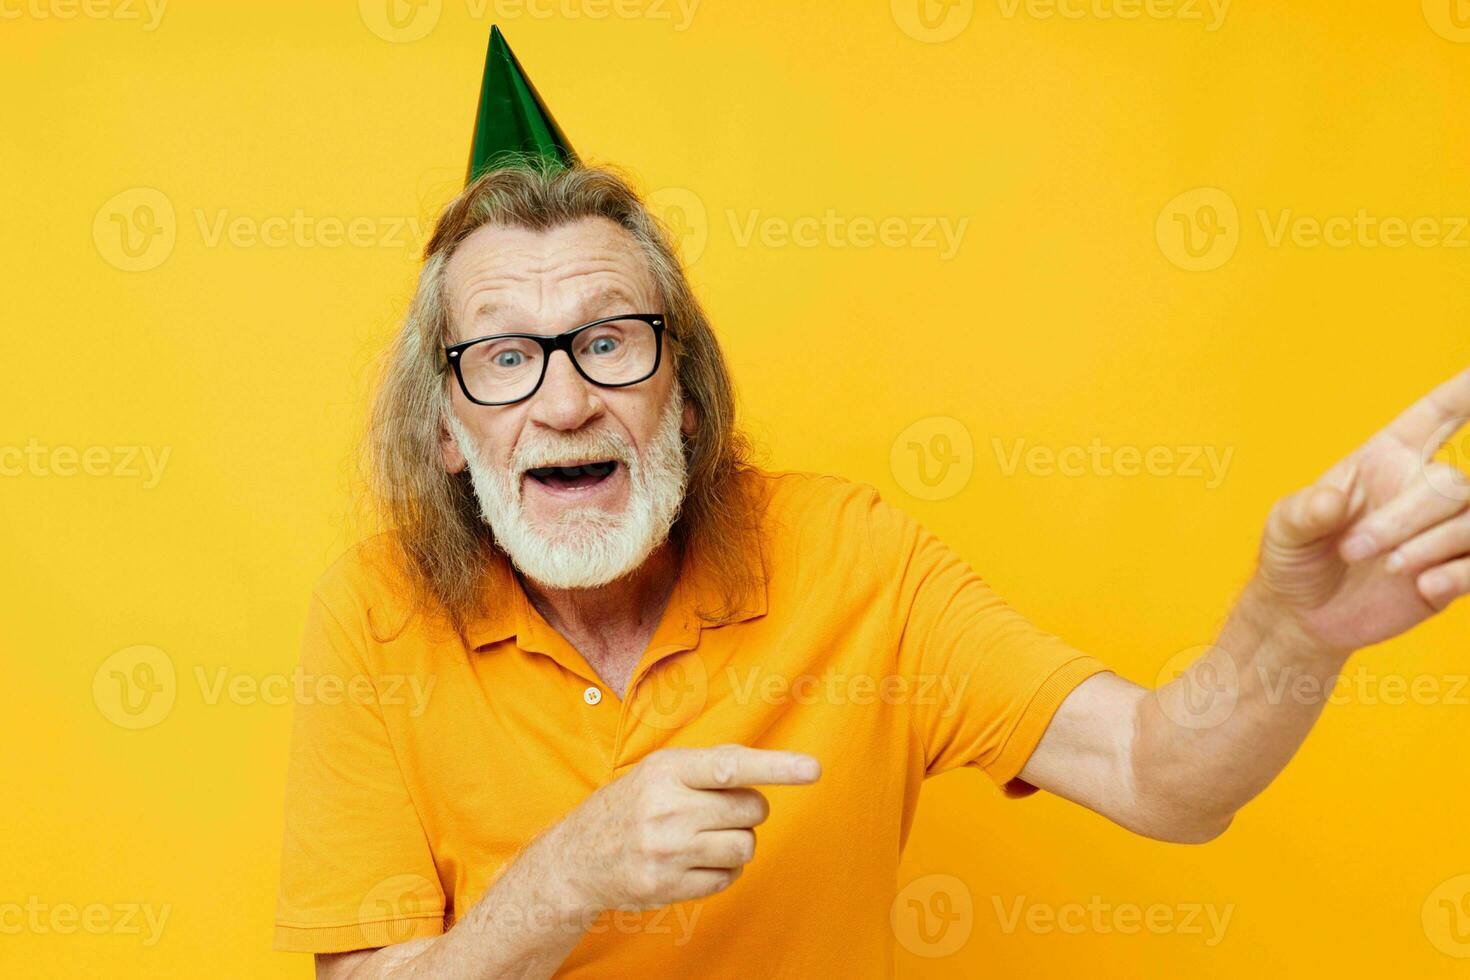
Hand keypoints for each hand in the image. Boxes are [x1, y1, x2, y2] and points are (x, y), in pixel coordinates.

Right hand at [547, 744, 820, 912]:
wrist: (576, 858)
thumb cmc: (630, 805)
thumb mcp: (658, 771)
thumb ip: (709, 766)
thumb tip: (767, 766)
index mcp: (667, 770)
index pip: (731, 766)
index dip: (776, 767)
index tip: (812, 769)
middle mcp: (666, 809)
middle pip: (751, 810)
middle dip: (749, 810)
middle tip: (721, 810)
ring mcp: (667, 851)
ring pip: (745, 847)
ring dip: (738, 841)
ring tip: (707, 836)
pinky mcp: (668, 886)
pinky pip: (728, 879)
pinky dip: (723, 870)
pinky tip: (697, 860)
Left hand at [1257, 367, 1469, 651]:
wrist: (1302, 616)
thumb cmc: (1293, 557)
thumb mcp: (1284, 530)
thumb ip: (1305, 512)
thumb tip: (1333, 501)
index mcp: (1386, 459)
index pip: (1438, 415)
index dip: (1465, 391)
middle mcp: (1422, 488)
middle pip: (1451, 483)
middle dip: (1405, 519)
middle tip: (1353, 550)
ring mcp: (1444, 531)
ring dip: (1431, 546)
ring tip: (1388, 569)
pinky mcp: (1457, 571)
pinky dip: (1460, 574)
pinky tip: (1425, 588)